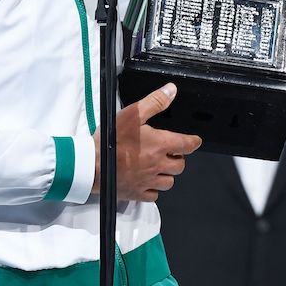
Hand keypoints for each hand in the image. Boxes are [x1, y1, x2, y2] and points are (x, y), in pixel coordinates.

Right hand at [91, 83, 201, 200]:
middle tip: (169, 152)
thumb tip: (172, 90)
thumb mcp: (133, 114)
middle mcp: (158, 165)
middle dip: (178, 158)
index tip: (194, 141)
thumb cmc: (111, 138)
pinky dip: (154, 189)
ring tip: (159, 166)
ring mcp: (148, 181)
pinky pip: (154, 195)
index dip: (193, 142)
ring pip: (169, 182)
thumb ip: (155, 102)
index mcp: (160, 145)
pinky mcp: (136, 193)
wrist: (91, 163)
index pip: (188, 145)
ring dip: (167, 174)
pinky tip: (147, 181)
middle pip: (180, 166)